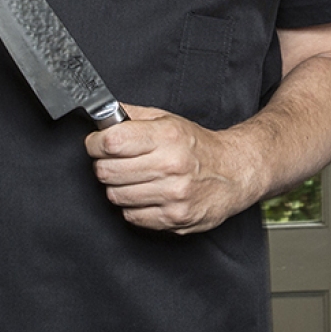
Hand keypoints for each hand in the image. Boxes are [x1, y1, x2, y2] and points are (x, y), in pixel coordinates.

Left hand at [85, 104, 261, 233]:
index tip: (97, 143)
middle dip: (103, 165)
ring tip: (134, 178)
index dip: (95, 142)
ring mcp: (173, 195)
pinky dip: (133, 207)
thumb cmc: (199, 147)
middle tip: (115, 161)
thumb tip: (102, 113)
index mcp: (167, 136)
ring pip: (115, 196)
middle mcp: (170, 165)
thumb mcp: (169, 120)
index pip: (111, 141)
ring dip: (118, 187)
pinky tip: (146, 195)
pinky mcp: (174, 218)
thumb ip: (134, 115)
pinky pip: (131, 216)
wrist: (234, 172)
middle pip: (107, 171)